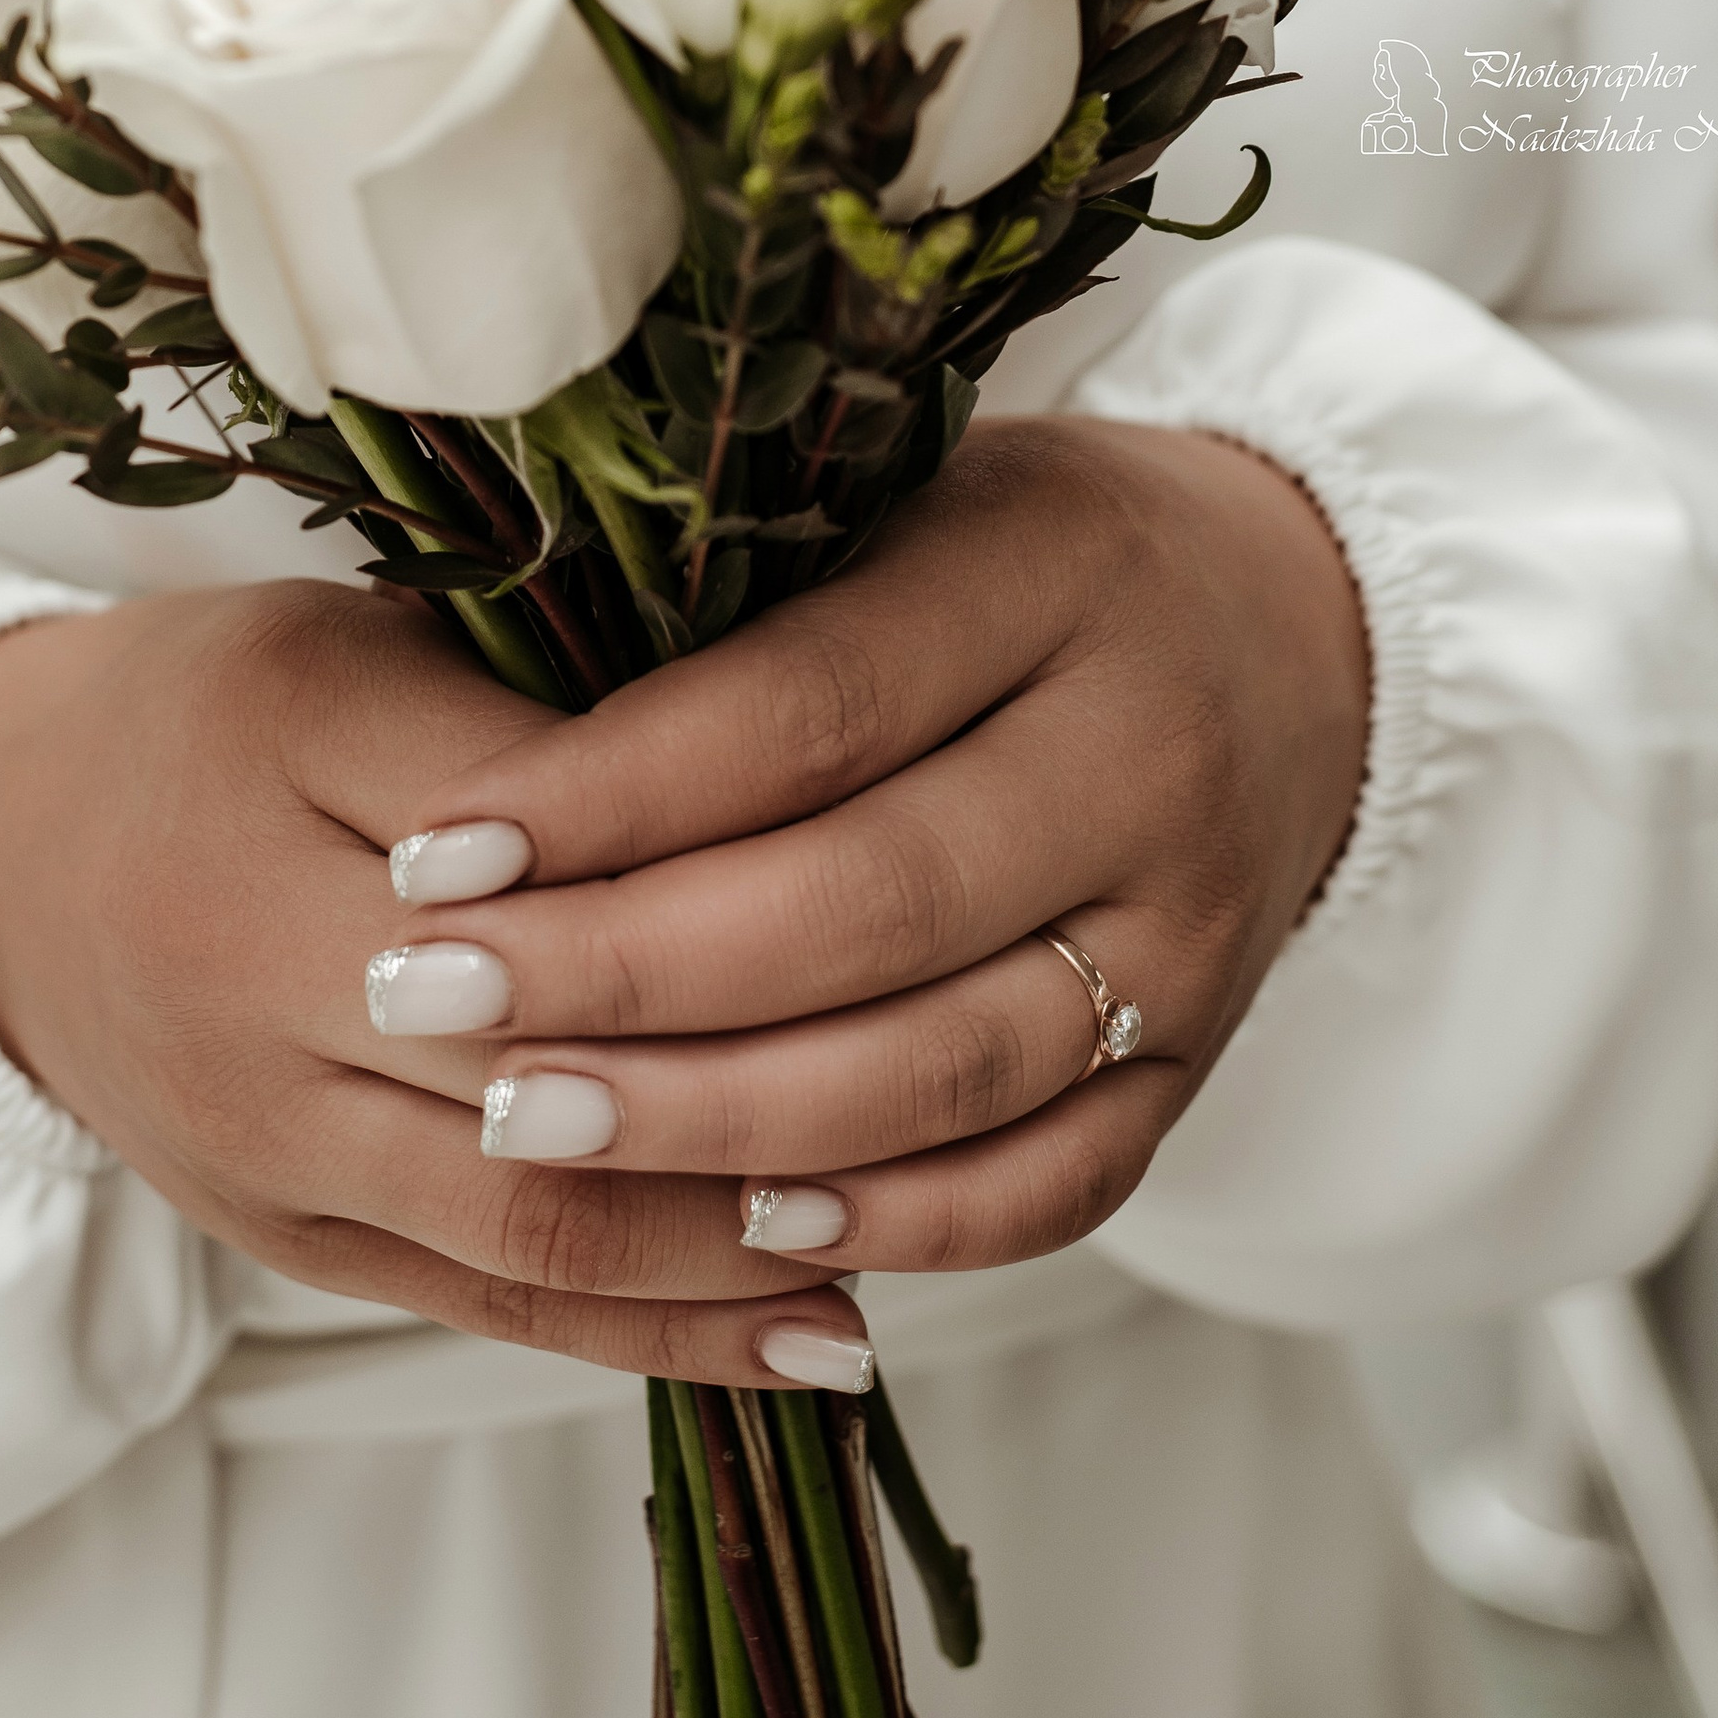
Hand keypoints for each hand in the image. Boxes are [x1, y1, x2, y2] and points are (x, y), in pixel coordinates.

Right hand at [0, 580, 873, 1388]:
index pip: (545, 837)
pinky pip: (495, 1304)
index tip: (896, 855)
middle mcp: (259, 978)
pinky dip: (663, 1329)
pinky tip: (818, 1328)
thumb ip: (536, 700)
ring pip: (534, 1213)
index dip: (716, 859)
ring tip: (919, 1220)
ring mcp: (271, 1142)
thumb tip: (777, 753)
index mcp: (280, 769)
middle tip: (954, 1070)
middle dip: (753, 1073)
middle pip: (546, 1050)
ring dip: (733, 1235)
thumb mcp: (352, 639)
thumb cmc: (210, 712)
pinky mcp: (291, 1245)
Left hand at [368, 418, 1366, 1272]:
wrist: (1287, 632)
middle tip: (429, 1002)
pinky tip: (739, 1224)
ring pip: (945, 1067)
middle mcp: (1145, 755)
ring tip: (526, 1122)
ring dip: (720, 1120)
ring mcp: (1188, 931)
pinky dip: (892, 1220)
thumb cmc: (1020, 551)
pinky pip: (1047, 1186)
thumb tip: (464, 684)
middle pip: (869, 900)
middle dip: (627, 972)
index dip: (612, 791)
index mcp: (1056, 567)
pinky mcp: (1202, 1063)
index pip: (810, 704)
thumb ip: (738, 589)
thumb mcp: (903, 494)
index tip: (435, 849)